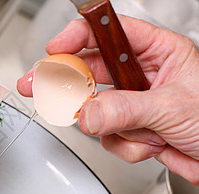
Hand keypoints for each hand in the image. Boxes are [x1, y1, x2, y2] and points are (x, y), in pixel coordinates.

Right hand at [17, 15, 198, 184]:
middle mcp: (140, 75)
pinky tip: (152, 144)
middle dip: (64, 81)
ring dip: (112, 126)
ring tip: (139, 132)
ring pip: (95, 109)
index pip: (108, 33)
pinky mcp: (129, 129)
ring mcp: (132, 103)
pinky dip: (126, 146)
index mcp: (157, 52)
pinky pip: (107, 136)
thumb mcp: (173, 107)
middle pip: (89, 70)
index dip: (78, 36)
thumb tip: (88, 114)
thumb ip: (126, 109)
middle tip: (36, 83)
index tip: (55, 48)